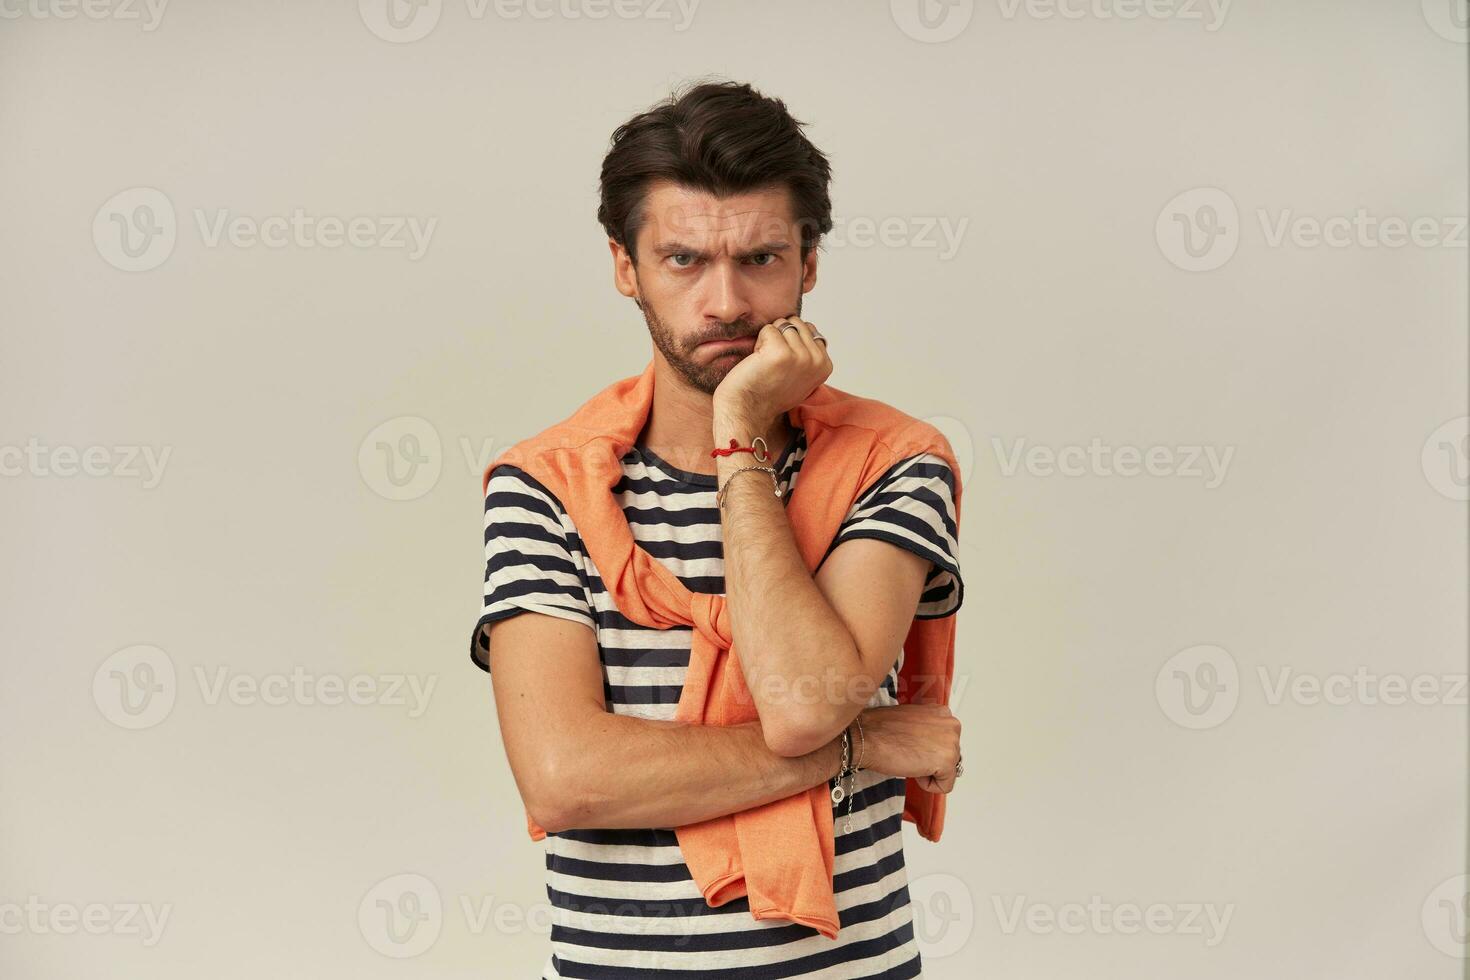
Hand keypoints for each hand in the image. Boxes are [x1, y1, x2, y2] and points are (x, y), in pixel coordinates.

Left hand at [712, 316, 830, 420]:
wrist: (748, 410)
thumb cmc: (769, 393)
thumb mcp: (802, 375)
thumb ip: (810, 354)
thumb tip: (809, 328)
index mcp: (825, 365)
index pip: (809, 328)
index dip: (791, 341)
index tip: (785, 365)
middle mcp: (816, 361)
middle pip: (796, 323)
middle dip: (781, 336)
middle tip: (773, 363)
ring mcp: (800, 356)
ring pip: (782, 324)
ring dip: (769, 339)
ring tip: (766, 362)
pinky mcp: (780, 353)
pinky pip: (768, 329)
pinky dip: (758, 342)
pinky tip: (758, 362)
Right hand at [851, 704, 961, 793]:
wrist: (868, 738)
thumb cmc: (881, 730)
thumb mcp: (912, 721)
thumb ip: (928, 730)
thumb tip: (931, 745)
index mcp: (942, 712)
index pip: (946, 741)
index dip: (927, 749)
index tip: (912, 745)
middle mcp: (951, 724)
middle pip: (950, 756)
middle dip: (930, 761)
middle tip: (909, 752)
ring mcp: (952, 742)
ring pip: (948, 771)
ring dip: (928, 771)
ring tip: (909, 757)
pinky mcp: (947, 761)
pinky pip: (945, 786)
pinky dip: (928, 785)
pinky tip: (913, 770)